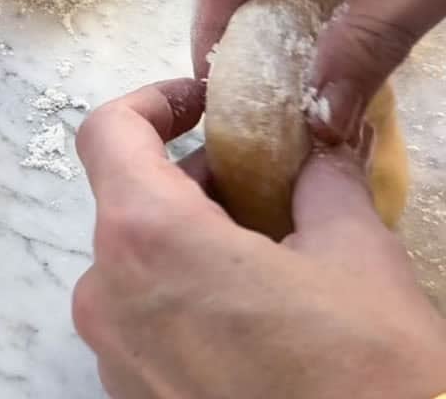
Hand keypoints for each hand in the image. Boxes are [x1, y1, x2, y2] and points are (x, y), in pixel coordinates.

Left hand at [73, 80, 445, 398]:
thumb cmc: (365, 377)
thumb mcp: (356, 259)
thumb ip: (321, 183)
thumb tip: (319, 146)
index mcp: (145, 238)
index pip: (107, 132)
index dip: (152, 102)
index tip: (203, 103)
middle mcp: (106, 292)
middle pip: (126, 201)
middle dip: (193, 181)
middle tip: (266, 185)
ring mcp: (110, 354)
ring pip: (135, 263)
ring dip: (191, 242)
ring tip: (273, 256)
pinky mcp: (130, 397)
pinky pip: (142, 320)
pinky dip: (183, 296)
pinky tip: (254, 316)